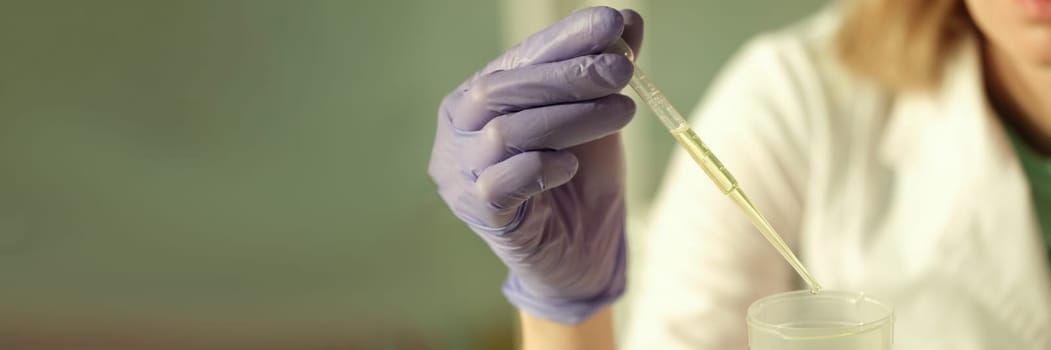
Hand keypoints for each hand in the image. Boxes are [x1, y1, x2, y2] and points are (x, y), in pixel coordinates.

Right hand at [428, 6, 643, 323]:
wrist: (582, 253)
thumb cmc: (582, 181)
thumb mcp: (599, 117)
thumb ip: (606, 72)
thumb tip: (628, 20)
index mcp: (481, 96)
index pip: (518, 58)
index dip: (563, 39)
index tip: (612, 22)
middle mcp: (459, 129)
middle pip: (500, 90)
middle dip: (566, 75)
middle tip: (622, 70)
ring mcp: (460, 172)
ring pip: (504, 133)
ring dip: (569, 117)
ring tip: (622, 111)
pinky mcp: (477, 211)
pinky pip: (500, 182)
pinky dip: (540, 167)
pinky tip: (571, 166)